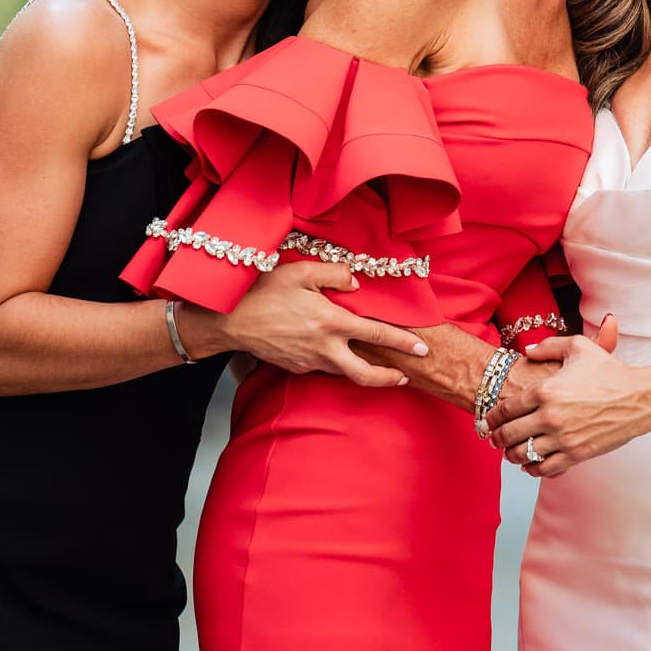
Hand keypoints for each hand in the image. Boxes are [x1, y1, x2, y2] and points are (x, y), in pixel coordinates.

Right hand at [218, 261, 427, 386]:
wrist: (229, 321)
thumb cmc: (263, 292)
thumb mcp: (301, 271)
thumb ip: (335, 274)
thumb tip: (356, 283)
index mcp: (331, 322)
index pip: (377, 335)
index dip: (403, 343)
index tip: (421, 349)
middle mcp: (324, 347)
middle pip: (364, 374)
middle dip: (389, 378)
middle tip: (405, 376)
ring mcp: (309, 361)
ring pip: (344, 372)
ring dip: (362, 370)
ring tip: (378, 366)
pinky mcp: (295, 368)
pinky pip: (322, 368)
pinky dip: (336, 364)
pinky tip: (338, 354)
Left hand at [489, 335, 650, 477]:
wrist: (638, 398)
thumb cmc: (610, 371)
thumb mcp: (579, 347)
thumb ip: (548, 346)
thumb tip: (525, 352)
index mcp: (546, 389)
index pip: (506, 408)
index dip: (492, 417)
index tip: (487, 421)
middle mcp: (550, 415)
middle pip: (509, 434)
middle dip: (496, 439)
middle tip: (492, 440)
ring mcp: (562, 437)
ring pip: (523, 454)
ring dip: (511, 455)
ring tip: (509, 453)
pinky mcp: (576, 453)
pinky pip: (544, 468)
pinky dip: (532, 468)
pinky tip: (530, 464)